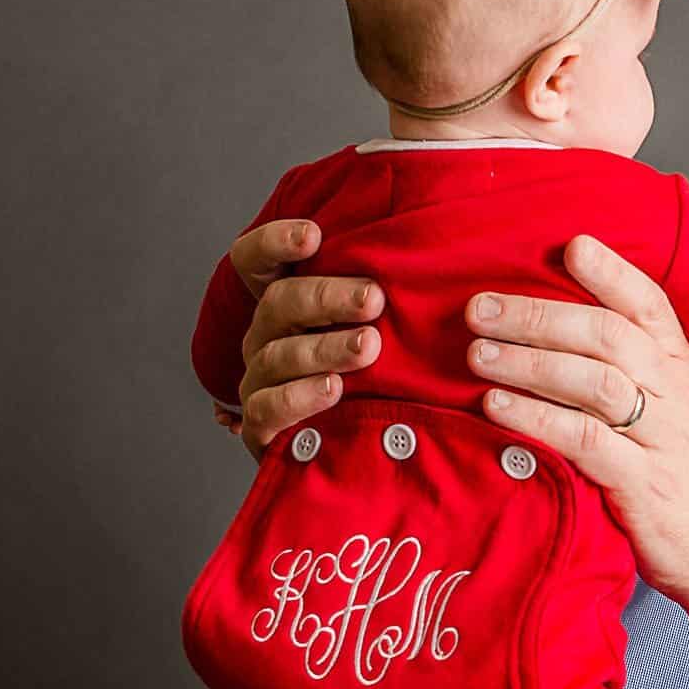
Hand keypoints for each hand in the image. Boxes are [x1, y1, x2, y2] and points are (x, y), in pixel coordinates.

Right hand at [228, 218, 384, 458]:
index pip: (256, 261)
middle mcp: (266, 336)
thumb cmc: (381, 377)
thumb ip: (387, 295)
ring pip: (278, 354)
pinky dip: (300, 397)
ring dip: (325, 348)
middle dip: (327, 297)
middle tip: (375, 299)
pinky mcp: (262, 427)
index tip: (313, 235)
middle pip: (278, 303)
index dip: (274, 243)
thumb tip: (432, 255)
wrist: (365, 453)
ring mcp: (260, 380)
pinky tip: (334, 389)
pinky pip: (269, 407)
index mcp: (287, 305)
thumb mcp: (387, 330)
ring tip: (368, 346)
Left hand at [465, 234, 688, 611]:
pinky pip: (586, 440)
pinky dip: (537, 419)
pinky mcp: (642, 484)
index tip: (568, 245)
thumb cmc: (683, 478)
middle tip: (481, 309)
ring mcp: (661, 438)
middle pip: (608, 334)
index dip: (611, 271)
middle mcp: (675, 394)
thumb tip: (555, 332)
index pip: (649, 304)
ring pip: (596, 381)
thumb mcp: (669, 411)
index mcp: (680, 369)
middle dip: (539, 315)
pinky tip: (497, 408)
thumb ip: (628, 371)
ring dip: (530, 362)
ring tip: (478, 355)